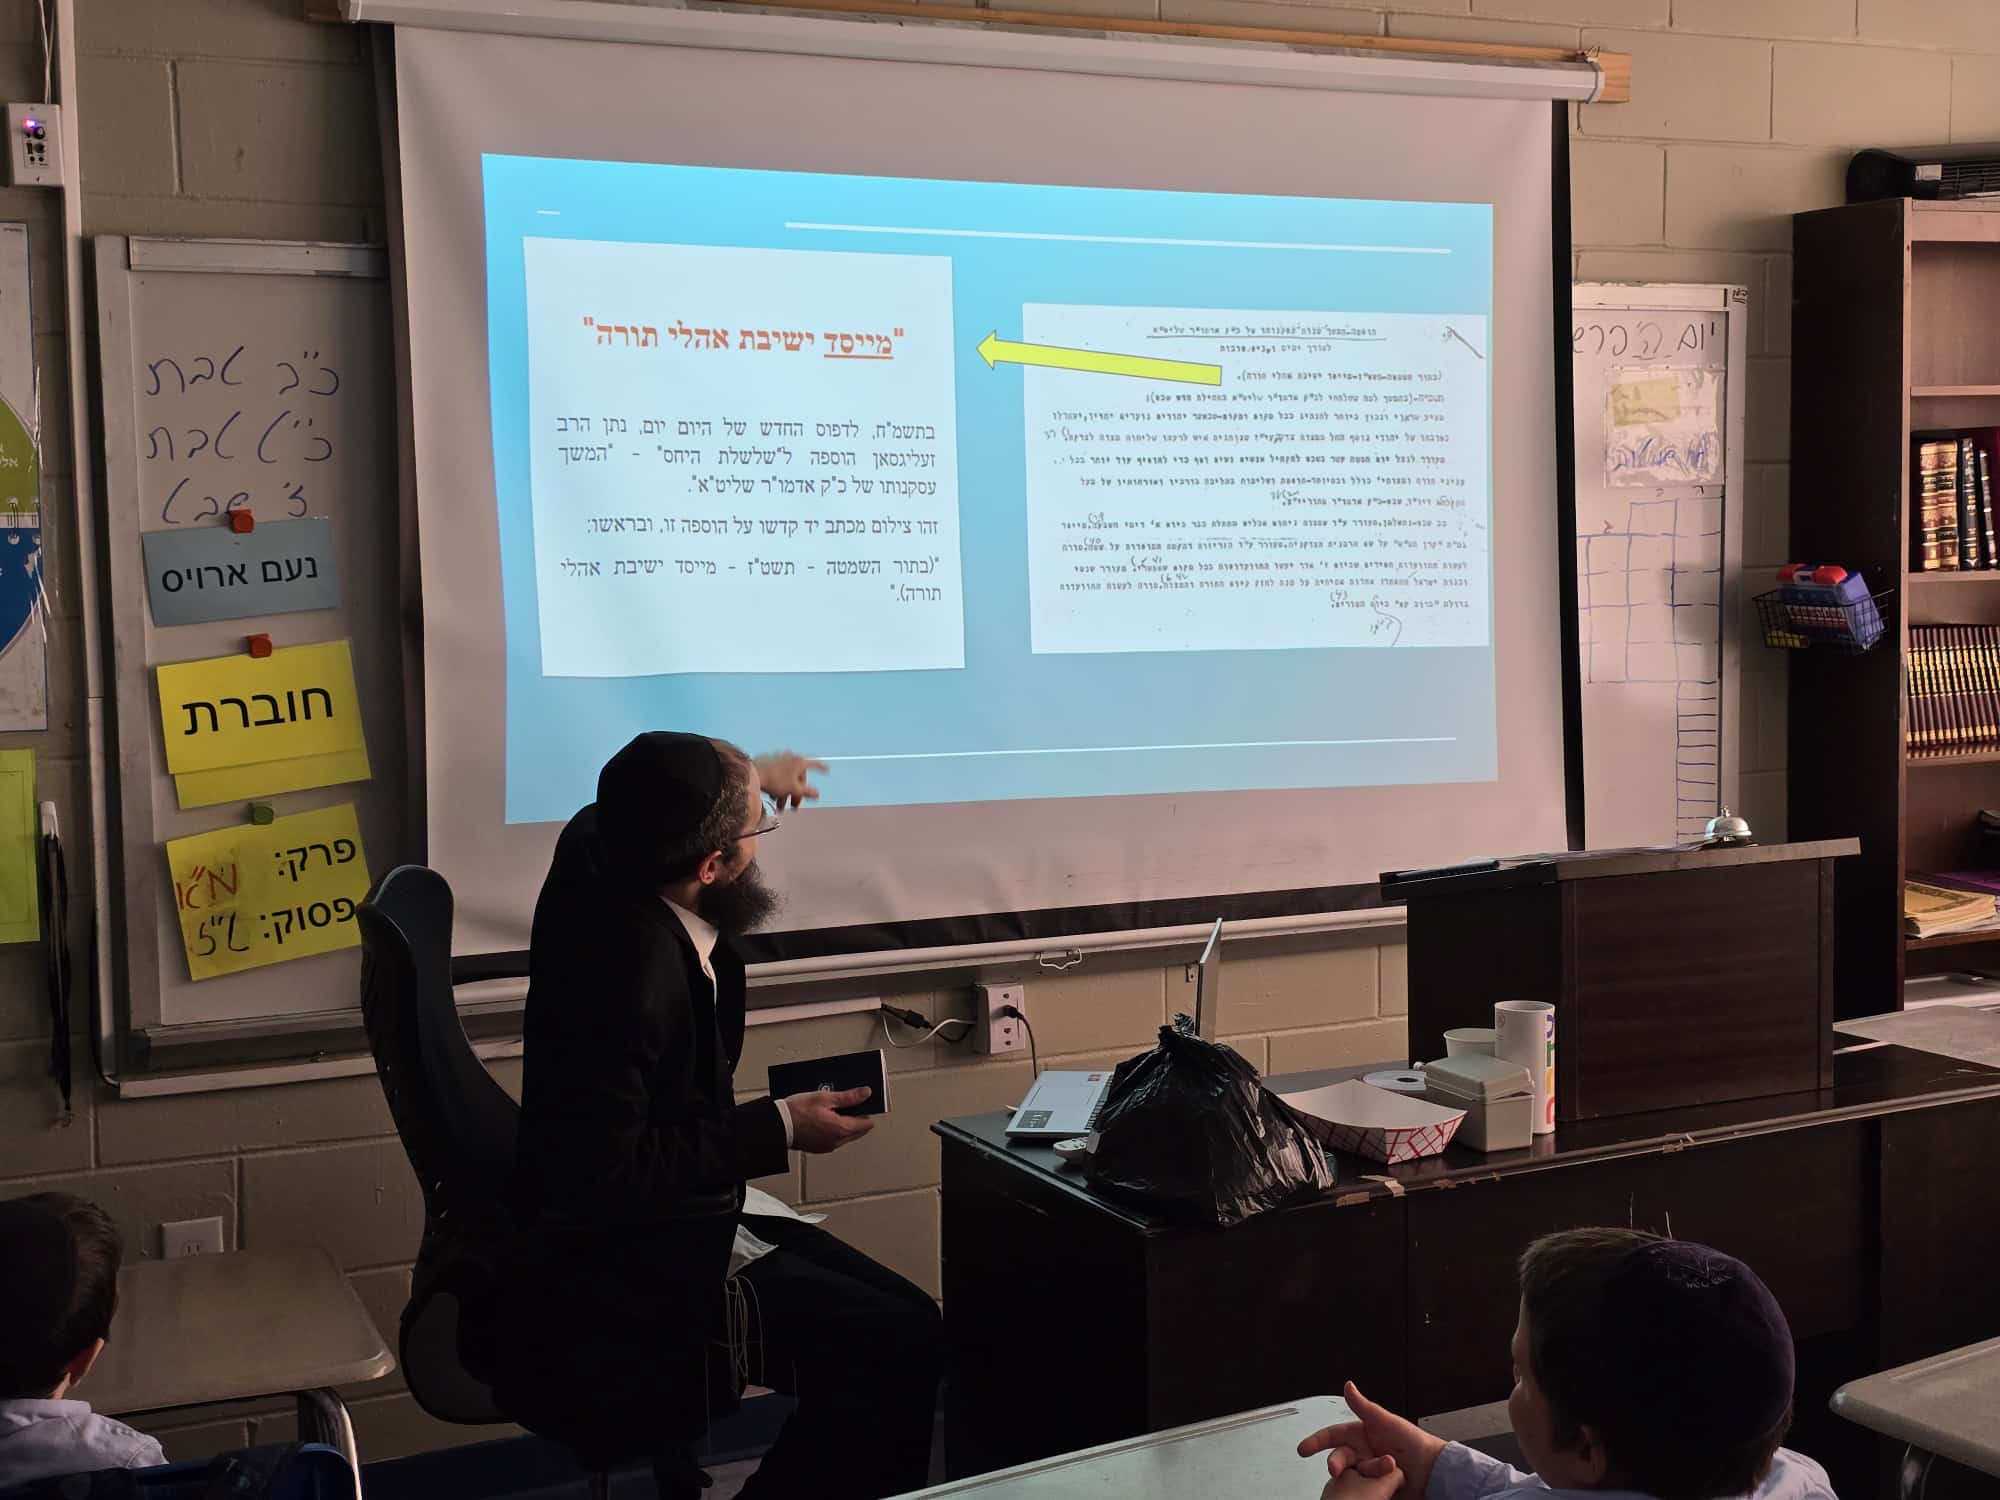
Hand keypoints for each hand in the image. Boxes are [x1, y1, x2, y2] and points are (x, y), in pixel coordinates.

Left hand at [756, 752, 826, 809]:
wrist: (752, 774)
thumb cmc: (775, 781)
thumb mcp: (794, 789)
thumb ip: (807, 792)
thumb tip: (817, 794)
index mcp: (799, 761)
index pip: (815, 764)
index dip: (822, 768)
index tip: (827, 771)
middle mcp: (790, 756)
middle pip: (798, 777)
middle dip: (796, 794)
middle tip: (792, 807)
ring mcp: (778, 757)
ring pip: (786, 777)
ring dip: (785, 793)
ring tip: (779, 806)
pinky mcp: (767, 760)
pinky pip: (777, 774)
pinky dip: (777, 785)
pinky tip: (771, 796)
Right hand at [784, 1088, 874, 1152]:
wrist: (778, 1126)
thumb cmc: (797, 1111)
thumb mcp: (825, 1098)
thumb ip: (848, 1097)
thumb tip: (865, 1093)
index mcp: (841, 1129)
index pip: (867, 1124)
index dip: (865, 1111)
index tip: (859, 1102)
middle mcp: (837, 1141)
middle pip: (858, 1131)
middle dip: (856, 1118)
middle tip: (844, 1104)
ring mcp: (828, 1146)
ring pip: (846, 1135)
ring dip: (844, 1124)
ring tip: (830, 1110)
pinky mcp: (819, 1148)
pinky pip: (834, 1139)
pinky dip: (833, 1130)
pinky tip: (822, 1119)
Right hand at [1299, 1382, 1446, 1494]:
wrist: (1432, 1470)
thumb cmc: (1412, 1442)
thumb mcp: (1385, 1421)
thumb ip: (1363, 1406)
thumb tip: (1348, 1385)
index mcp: (1361, 1435)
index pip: (1332, 1437)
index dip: (1316, 1442)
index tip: (1302, 1449)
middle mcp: (1362, 1454)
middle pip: (1339, 1458)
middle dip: (1336, 1463)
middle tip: (1336, 1471)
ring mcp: (1368, 1472)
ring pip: (1352, 1475)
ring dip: (1363, 1474)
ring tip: (1381, 1473)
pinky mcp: (1375, 1489)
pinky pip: (1362, 1491)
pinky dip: (1363, 1491)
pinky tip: (1369, 1489)